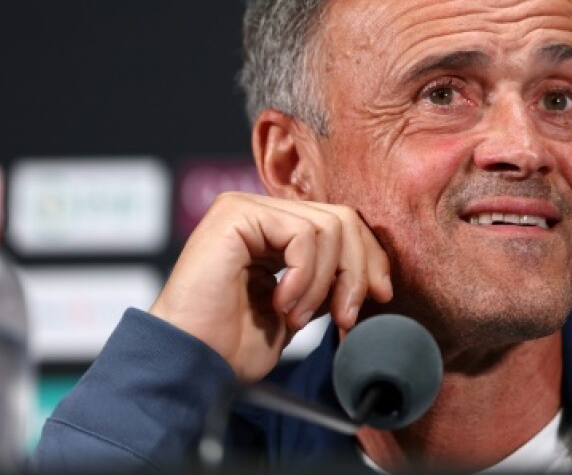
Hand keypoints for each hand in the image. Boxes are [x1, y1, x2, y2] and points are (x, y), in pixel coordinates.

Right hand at [149, 192, 392, 382]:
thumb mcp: (298, 310)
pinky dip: (305, 276)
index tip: (381, 297)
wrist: (190, 364)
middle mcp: (260, 212)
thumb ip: (325, 282)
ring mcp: (246, 208)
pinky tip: (282, 305)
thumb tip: (371, 276)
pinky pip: (303, 235)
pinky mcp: (237, 214)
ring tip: (297, 317)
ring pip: (328, 226)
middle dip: (356, 271)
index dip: (368, 258)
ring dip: (324, 282)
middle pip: (341, 218)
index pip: (341, 224)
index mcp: (273, 231)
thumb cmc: (231, 346)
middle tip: (345, 317)